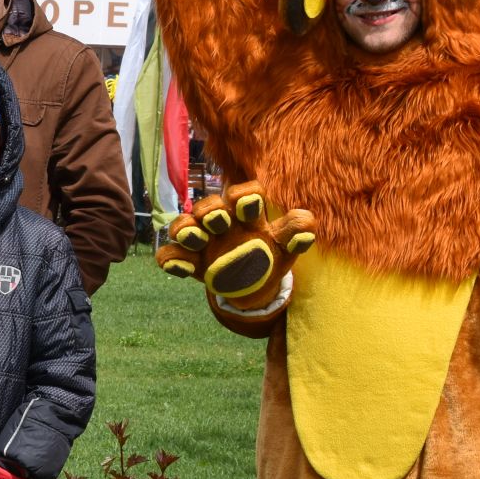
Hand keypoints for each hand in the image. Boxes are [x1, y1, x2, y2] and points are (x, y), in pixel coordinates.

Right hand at [156, 182, 314, 312]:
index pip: (246, 193)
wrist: (253, 285)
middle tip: (217, 220)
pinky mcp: (189, 260)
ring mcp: (202, 241)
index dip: (245, 196)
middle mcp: (222, 222)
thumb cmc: (269, 256)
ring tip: (193, 239)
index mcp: (248, 215)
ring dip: (185, 229)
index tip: (248, 204)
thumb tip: (308, 226)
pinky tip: (182, 269)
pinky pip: (171, 255)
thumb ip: (295, 233)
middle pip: (210, 206)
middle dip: (211, 210)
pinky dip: (172, 260)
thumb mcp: (284, 247)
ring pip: (184, 225)